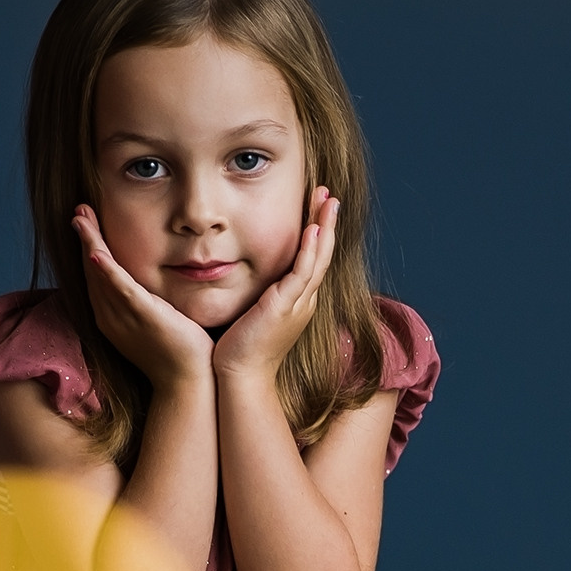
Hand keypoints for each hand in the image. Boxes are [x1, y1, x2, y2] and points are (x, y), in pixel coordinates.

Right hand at [73, 206, 213, 389]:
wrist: (186, 383)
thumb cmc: (176, 353)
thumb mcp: (155, 321)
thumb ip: (146, 301)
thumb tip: (149, 284)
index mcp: (111, 317)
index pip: (96, 276)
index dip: (89, 248)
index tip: (85, 222)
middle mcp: (109, 318)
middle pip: (91, 271)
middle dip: (85, 239)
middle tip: (79, 210)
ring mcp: (123, 319)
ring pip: (100, 275)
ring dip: (90, 244)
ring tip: (82, 217)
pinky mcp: (143, 318)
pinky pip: (121, 290)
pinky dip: (107, 271)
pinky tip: (97, 253)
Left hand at [212, 189, 339, 382]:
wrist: (240, 377)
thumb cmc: (240, 351)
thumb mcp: (253, 315)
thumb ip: (258, 296)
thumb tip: (250, 281)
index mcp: (297, 301)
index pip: (311, 259)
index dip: (317, 232)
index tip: (317, 207)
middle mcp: (303, 300)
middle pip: (321, 254)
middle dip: (326, 222)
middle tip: (329, 194)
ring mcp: (298, 304)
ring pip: (318, 259)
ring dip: (325, 227)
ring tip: (329, 200)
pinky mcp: (285, 307)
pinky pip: (303, 273)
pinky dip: (311, 250)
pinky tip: (314, 229)